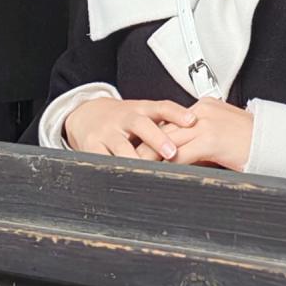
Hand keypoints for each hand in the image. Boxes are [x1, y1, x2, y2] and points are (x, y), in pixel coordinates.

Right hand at [64, 97, 195, 159]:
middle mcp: (124, 118)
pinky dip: (114, 170)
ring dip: (136, 160)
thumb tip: (199, 137)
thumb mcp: (143, 115)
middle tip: (172, 151)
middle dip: (157, 139)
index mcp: (141, 109)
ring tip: (149, 172)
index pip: (162, 107)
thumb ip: (166, 125)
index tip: (192, 120)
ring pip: (122, 147)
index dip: (177, 113)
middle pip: (142, 125)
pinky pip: (102, 160)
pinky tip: (124, 179)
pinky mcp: (91, 145)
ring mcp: (107, 132)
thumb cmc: (123, 119)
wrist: (86, 113)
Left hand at [134, 97, 252, 171]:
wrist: (273, 142)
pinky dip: (164, 164)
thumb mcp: (223, 134)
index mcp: (205, 106)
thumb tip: (183, 155)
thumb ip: (202, 139)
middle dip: (145, 143)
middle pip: (165, 128)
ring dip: (148, 155)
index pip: (172, 120)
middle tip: (126, 155)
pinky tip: (155, 173)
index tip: (140, 145)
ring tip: (132, 166)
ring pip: (167, 140)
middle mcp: (203, 112)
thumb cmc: (251, 142)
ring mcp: (205, 124)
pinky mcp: (210, 139)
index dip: (155, 135)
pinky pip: (180, 153)